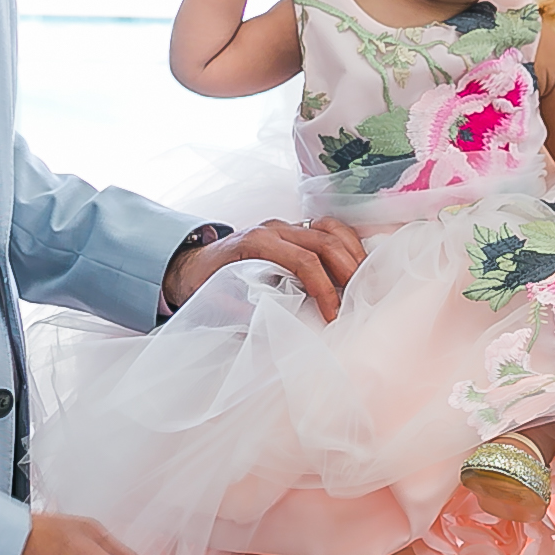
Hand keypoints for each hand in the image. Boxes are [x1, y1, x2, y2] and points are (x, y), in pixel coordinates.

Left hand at [166, 217, 367, 320]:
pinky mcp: (293, 229)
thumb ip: (250, 312)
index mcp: (256, 244)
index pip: (304, 261)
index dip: (324, 289)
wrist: (191, 264)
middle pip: (324, 241)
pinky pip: (328, 227)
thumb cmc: (205, 284)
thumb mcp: (222, 302)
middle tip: (356, 300)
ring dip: (352, 254)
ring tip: (362, 282)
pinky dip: (346, 243)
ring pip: (331, 229)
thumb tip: (284, 328)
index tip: (332, 315)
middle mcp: (274, 229)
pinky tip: (355, 264)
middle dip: (346, 271)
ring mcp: (285, 226)